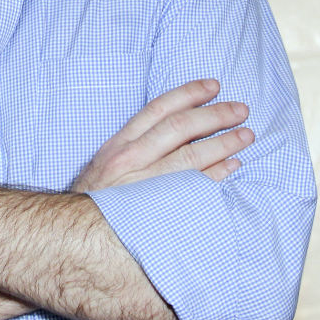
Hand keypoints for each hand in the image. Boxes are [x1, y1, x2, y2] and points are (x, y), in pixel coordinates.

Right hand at [72, 79, 252, 192]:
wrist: (74, 234)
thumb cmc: (95, 199)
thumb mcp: (106, 164)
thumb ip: (135, 146)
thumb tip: (174, 131)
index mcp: (120, 144)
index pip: (159, 108)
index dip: (189, 93)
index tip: (213, 85)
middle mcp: (131, 158)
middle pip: (180, 127)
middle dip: (214, 115)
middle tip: (240, 109)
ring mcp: (144, 183)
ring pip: (191, 155)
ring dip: (224, 143)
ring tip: (246, 135)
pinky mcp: (157, 207)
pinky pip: (194, 187)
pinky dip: (216, 174)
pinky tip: (233, 166)